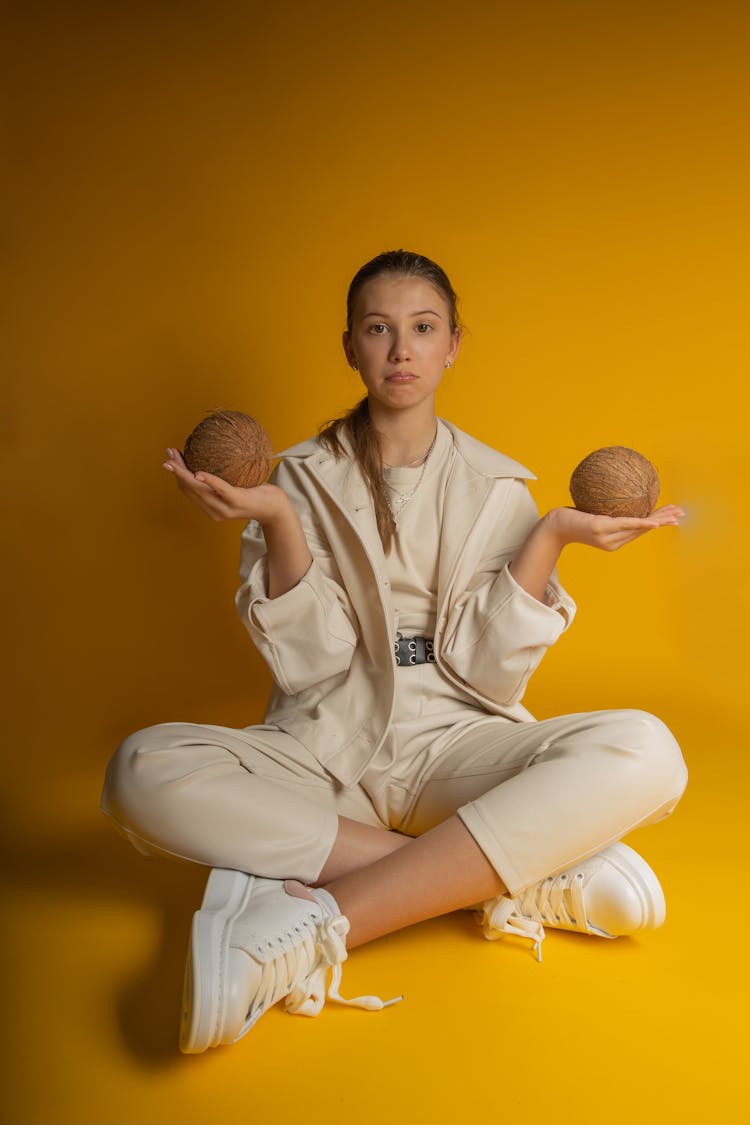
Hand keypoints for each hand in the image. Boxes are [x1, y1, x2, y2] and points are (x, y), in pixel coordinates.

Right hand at [162, 448, 287, 523]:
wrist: (276, 509)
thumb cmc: (258, 494)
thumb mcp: (238, 485)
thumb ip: (225, 477)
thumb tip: (217, 454)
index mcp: (211, 507)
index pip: (188, 491)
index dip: (177, 475)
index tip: (170, 460)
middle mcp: (214, 510)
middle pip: (189, 489)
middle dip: (176, 471)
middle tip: (167, 455)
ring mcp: (224, 507)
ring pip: (198, 489)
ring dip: (184, 473)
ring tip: (176, 458)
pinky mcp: (236, 501)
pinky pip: (219, 488)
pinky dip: (207, 480)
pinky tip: (197, 472)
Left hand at [543, 504, 684, 551]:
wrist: (553, 527)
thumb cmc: (570, 519)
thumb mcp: (590, 515)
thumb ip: (604, 510)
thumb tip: (614, 493)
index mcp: (614, 540)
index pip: (639, 530)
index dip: (657, 522)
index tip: (671, 516)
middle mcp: (614, 542)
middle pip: (644, 530)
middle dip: (664, 522)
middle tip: (682, 515)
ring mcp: (609, 536)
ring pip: (639, 528)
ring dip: (659, 521)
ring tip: (675, 515)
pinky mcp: (602, 529)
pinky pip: (626, 524)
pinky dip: (642, 523)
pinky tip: (654, 521)